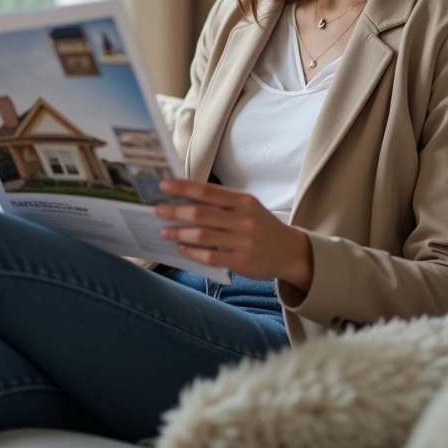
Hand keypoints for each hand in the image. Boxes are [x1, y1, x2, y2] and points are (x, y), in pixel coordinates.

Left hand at [154, 179, 313, 290]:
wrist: (290, 251)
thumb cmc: (261, 225)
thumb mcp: (248, 207)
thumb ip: (222, 202)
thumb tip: (185, 197)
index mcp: (244, 201)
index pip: (207, 191)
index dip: (183, 187)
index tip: (164, 185)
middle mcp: (244, 220)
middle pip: (201, 214)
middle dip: (175, 211)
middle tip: (157, 210)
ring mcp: (243, 242)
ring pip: (203, 236)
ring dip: (179, 233)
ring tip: (164, 231)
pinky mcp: (241, 262)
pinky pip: (210, 257)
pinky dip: (192, 252)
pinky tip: (181, 247)